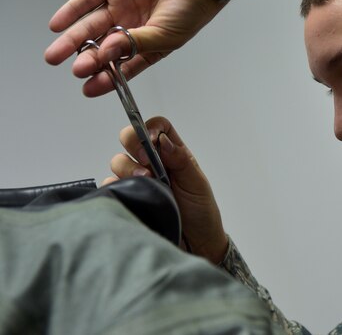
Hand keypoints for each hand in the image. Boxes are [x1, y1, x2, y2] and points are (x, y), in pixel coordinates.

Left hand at [45, 0, 223, 96]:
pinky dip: (71, 11)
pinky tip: (58, 26)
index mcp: (148, 46)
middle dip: (88, 60)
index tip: (89, 88)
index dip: (106, 79)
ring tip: (56, 55)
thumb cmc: (192, 9)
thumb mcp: (165, 36)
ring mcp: (122, 6)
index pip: (123, 67)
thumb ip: (135, 45)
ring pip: (91, 26)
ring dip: (73, 40)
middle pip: (103, 48)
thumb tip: (108, 52)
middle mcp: (132, 27)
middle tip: (77, 70)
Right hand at [104, 116, 227, 264]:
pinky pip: (111, 184)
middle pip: (131, 138)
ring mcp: (139, 178)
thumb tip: (163, 140)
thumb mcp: (196, 183)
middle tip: (146, 162)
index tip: (152, 140)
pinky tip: (133, 195)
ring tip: (147, 182)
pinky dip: (117, 186)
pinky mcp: (129, 195)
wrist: (196, 243)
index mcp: (172, 153)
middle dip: (134, 145)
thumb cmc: (201, 211)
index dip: (151, 127)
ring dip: (128, 168)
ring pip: (118, 160)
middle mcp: (153, 162)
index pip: (157, 127)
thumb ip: (181, 159)